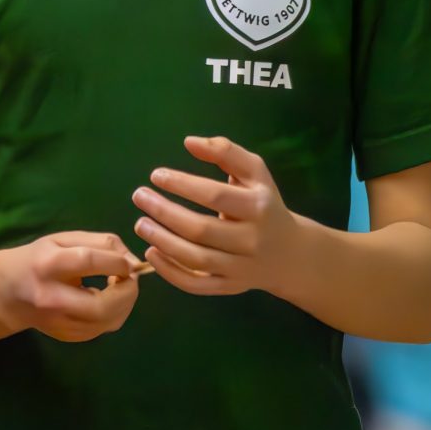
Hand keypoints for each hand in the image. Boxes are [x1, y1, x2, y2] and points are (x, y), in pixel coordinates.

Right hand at [0, 231, 141, 342]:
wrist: (6, 293)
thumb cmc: (37, 260)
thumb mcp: (63, 240)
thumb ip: (100, 243)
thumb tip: (133, 261)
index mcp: (48, 265)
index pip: (89, 262)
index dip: (118, 262)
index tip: (128, 261)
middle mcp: (52, 298)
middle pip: (102, 306)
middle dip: (127, 292)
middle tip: (130, 278)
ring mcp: (59, 323)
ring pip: (108, 322)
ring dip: (125, 304)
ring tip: (119, 286)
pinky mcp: (67, 337)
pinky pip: (103, 329)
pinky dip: (116, 313)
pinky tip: (108, 299)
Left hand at [134, 135, 303, 298]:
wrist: (290, 253)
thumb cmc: (264, 204)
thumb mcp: (255, 172)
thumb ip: (225, 152)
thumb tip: (189, 142)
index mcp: (258, 207)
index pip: (215, 195)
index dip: (182, 184)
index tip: (156, 175)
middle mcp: (251, 240)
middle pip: (201, 230)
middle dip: (165, 212)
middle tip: (140, 196)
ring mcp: (240, 268)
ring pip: (196, 259)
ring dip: (162, 241)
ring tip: (140, 223)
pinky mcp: (229, 287)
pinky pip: (196, 285)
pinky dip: (170, 272)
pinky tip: (151, 252)